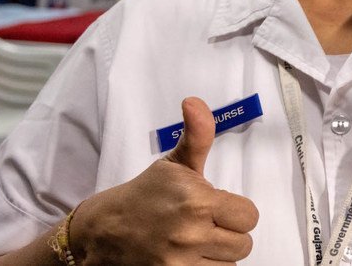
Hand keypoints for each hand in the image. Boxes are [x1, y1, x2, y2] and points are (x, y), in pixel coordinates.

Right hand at [70, 98, 258, 263]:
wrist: (102, 232)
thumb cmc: (144, 195)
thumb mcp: (173, 164)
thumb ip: (198, 135)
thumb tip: (195, 102)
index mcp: (197, 200)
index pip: (249, 216)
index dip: (237, 212)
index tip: (218, 208)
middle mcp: (190, 233)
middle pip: (243, 244)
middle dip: (229, 234)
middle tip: (207, 225)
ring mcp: (180, 261)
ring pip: (230, 264)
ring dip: (217, 254)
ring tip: (196, 241)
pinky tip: (189, 256)